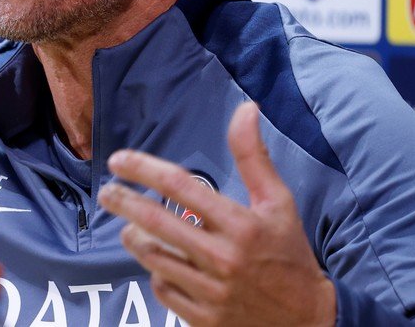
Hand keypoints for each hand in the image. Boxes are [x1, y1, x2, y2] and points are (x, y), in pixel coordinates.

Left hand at [97, 102, 336, 326]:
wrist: (308, 320)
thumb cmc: (288, 253)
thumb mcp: (278, 203)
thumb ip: (254, 157)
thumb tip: (246, 108)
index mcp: (242, 225)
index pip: (180, 186)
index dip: (143, 168)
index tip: (119, 160)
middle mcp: (224, 257)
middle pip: (155, 222)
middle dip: (123, 202)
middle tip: (106, 192)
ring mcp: (212, 291)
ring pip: (152, 257)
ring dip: (135, 238)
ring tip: (130, 227)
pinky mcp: (203, 318)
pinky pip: (162, 289)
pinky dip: (156, 273)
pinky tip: (161, 263)